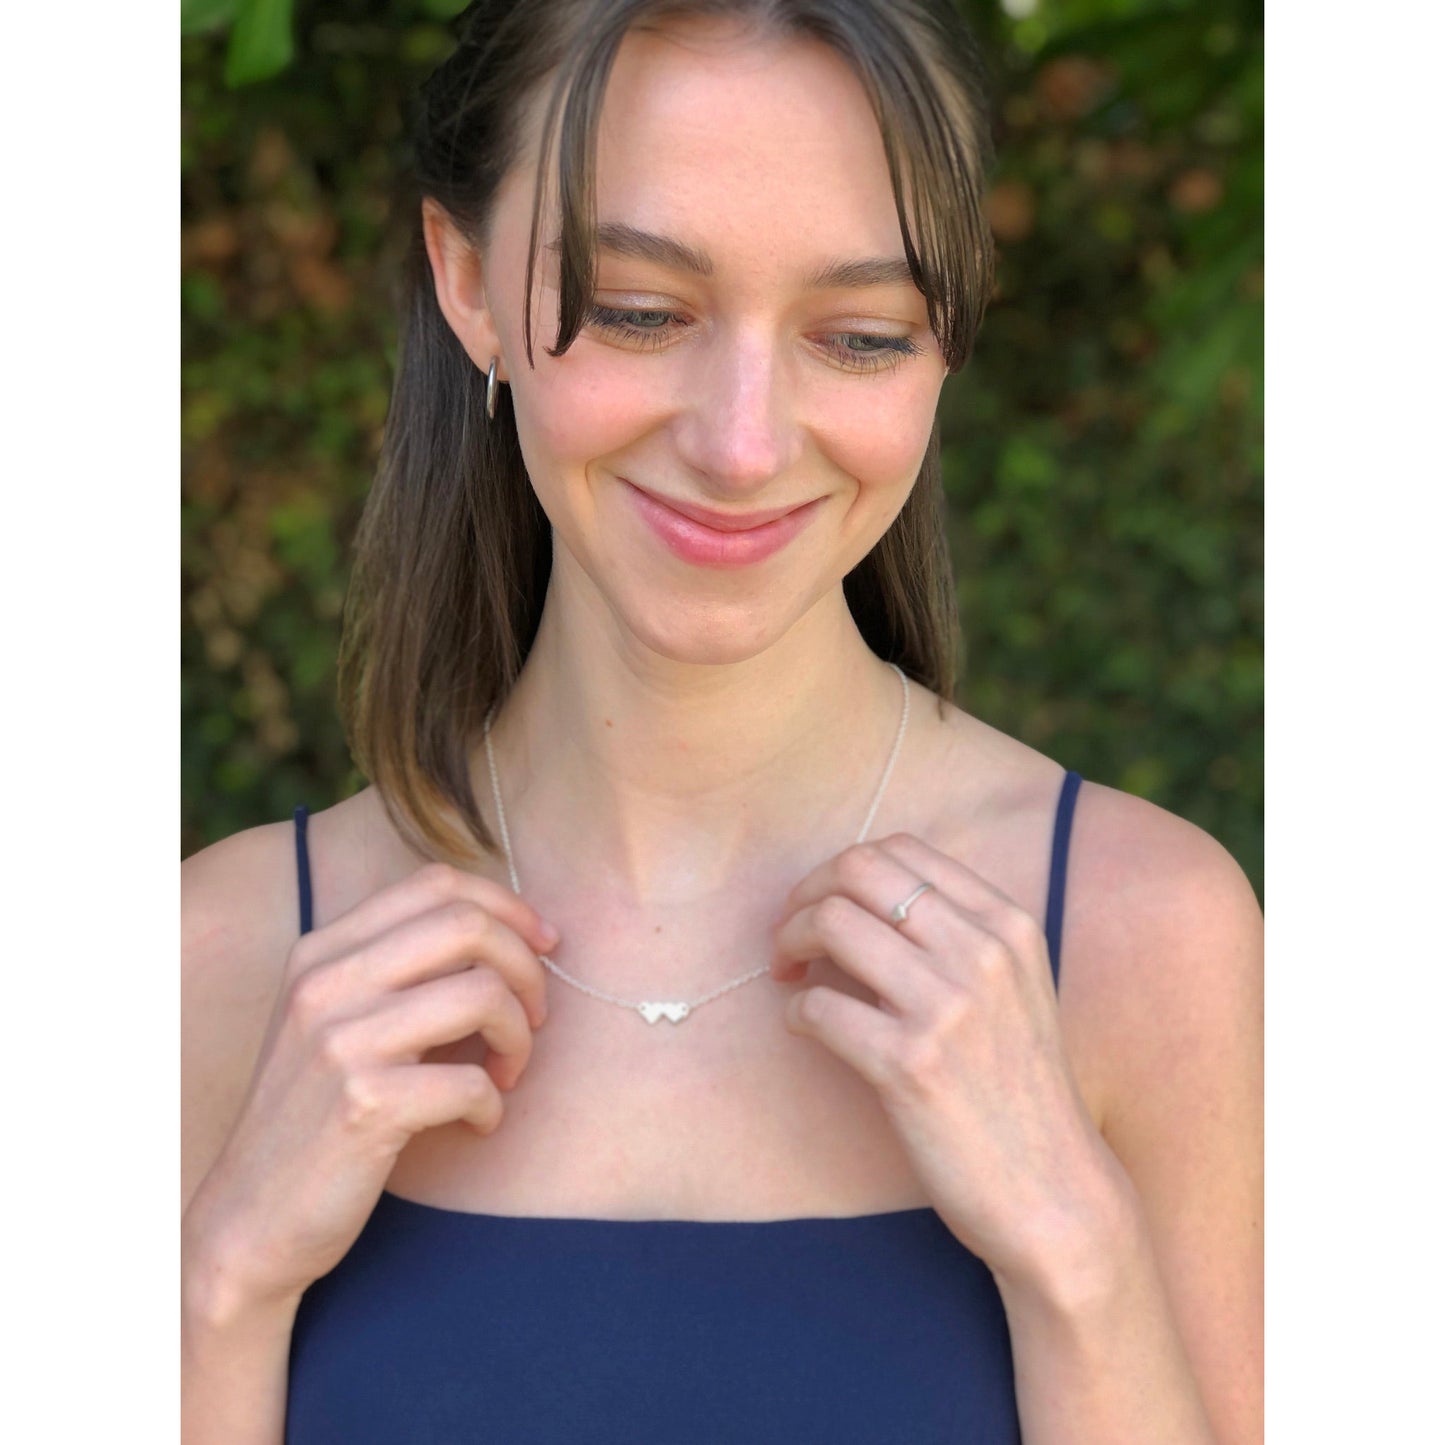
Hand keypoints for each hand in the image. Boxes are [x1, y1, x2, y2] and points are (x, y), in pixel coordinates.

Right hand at [187, 862, 557, 1315]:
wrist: (247, 1220)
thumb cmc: (314, 1116)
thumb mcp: (335, 1021)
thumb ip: (398, 970)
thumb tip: (510, 932)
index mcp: (321, 951)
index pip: (436, 883)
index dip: (507, 906)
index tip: (542, 946)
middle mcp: (325, 983)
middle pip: (468, 926)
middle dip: (527, 969)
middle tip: (534, 1018)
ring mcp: (340, 1042)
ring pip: (482, 994)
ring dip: (519, 1038)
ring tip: (506, 1073)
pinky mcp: (363, 1105)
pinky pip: (471, 1082)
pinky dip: (493, 1105)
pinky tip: (477, 1123)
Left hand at [769, 833, 1126, 1290]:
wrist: (1055, 1192)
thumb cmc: (1020, 1089)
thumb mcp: (1016, 989)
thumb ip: (959, 934)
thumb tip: (861, 897)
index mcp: (1007, 925)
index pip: (901, 849)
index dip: (842, 870)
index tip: (822, 904)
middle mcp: (982, 952)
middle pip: (858, 871)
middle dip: (805, 895)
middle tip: (789, 935)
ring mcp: (948, 1006)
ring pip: (832, 923)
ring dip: (789, 943)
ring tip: (788, 975)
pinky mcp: (910, 1065)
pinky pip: (818, 1006)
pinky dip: (797, 1011)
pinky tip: (806, 1028)